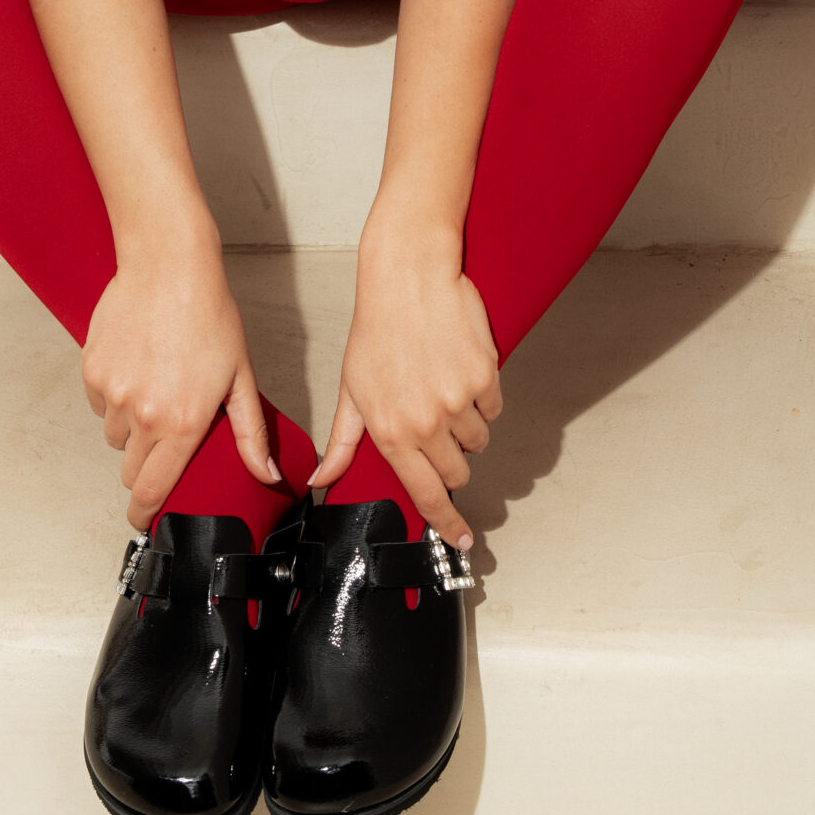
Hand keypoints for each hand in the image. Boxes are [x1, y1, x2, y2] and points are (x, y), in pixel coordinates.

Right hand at [82, 240, 277, 530]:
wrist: (168, 266)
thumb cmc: (209, 314)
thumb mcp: (240, 376)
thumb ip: (250, 434)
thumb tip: (267, 475)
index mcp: (182, 423)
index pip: (152, 491)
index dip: (146, 513)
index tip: (146, 519)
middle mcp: (142, 415)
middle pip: (130, 470)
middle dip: (146, 465)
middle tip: (165, 435)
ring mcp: (113, 394)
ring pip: (116, 435)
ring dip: (132, 428)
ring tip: (156, 389)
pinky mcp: (92, 372)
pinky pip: (101, 404)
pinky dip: (115, 397)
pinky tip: (138, 369)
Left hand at [310, 217, 501, 548]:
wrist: (409, 276)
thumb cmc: (377, 328)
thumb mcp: (351, 389)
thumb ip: (342, 443)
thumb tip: (321, 480)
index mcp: (390, 431)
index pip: (425, 493)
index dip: (446, 522)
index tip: (462, 538)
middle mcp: (425, 422)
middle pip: (457, 471)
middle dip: (451, 458)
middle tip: (435, 424)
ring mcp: (457, 399)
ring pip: (478, 438)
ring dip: (466, 423)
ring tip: (442, 384)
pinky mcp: (484, 376)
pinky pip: (493, 405)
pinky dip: (482, 395)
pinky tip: (459, 368)